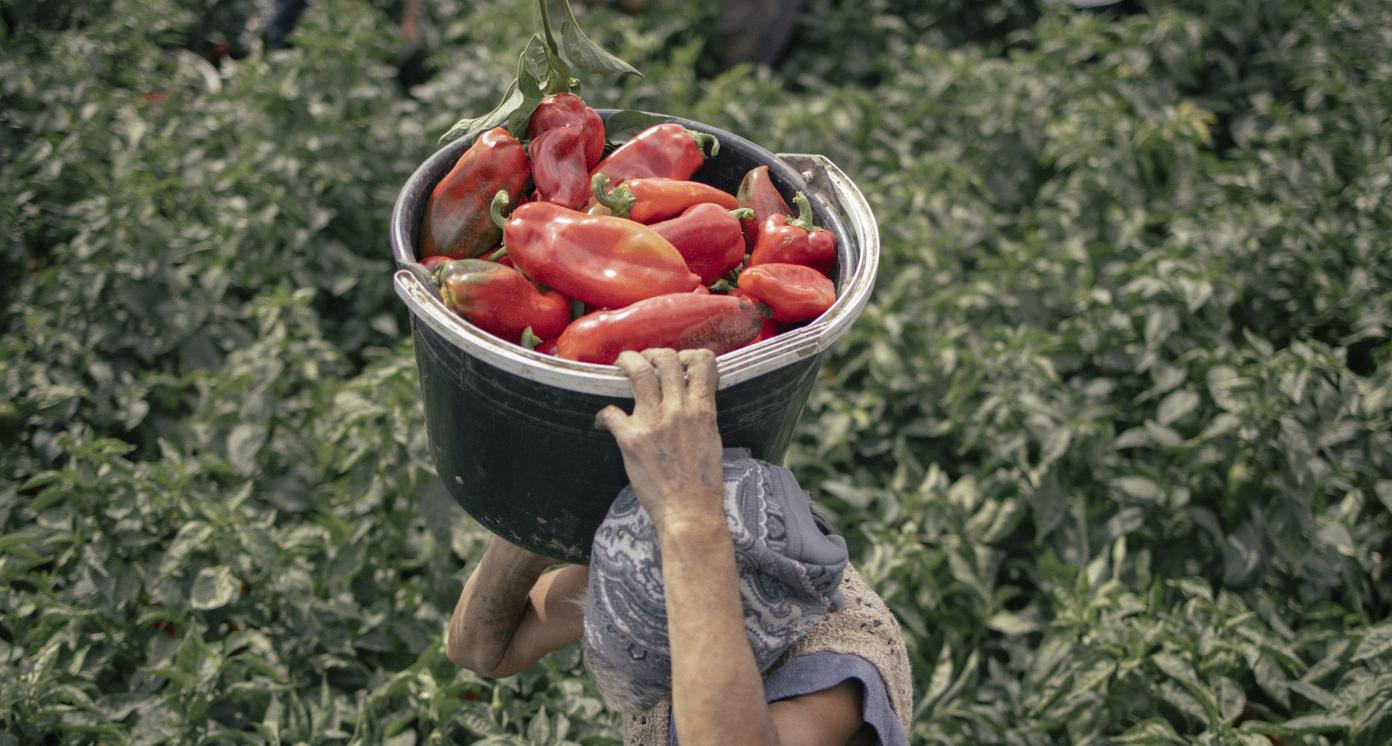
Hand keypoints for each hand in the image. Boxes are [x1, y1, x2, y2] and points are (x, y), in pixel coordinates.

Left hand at [595, 349, 723, 531]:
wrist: (688, 512)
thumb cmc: (703, 482)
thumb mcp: (711, 439)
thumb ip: (700, 413)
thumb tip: (689, 397)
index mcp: (703, 410)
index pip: (703, 361)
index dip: (690, 355)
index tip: (680, 363)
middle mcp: (678, 410)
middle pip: (666, 359)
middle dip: (653, 355)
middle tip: (644, 362)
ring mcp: (653, 422)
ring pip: (639, 372)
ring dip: (628, 363)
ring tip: (621, 366)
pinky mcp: (631, 439)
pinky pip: (610, 412)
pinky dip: (604, 415)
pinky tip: (604, 421)